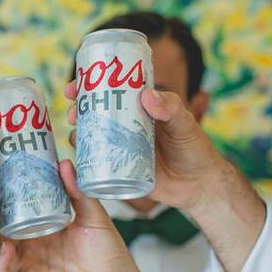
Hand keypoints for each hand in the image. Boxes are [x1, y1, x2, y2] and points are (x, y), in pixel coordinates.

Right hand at [66, 82, 265, 271]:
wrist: (200, 185)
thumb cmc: (195, 148)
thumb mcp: (185, 123)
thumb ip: (171, 107)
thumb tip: (145, 95)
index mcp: (138, 110)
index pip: (109, 92)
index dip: (88, 87)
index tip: (73, 86)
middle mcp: (126, 127)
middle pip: (93, 115)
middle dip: (76, 111)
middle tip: (71, 112)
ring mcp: (121, 149)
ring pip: (92, 139)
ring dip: (77, 135)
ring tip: (74, 136)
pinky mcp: (120, 172)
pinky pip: (97, 166)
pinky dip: (83, 162)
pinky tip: (75, 161)